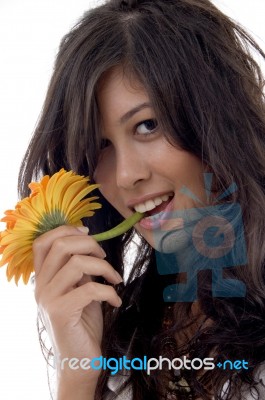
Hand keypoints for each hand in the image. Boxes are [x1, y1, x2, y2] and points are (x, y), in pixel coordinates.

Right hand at [33, 225, 122, 392]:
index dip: (65, 230)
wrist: (79, 361)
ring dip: (103, 267)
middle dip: (89, 243)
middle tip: (104, 256)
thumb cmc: (82, 323)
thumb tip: (89, 245)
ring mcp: (48, 299)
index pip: (42, 242)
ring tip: (115, 278)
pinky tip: (115, 300)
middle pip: (60, 245)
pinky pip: (90, 289)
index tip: (88, 232)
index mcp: (43, 277)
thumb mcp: (79, 289)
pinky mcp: (61, 313)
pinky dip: (109, 291)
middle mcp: (40, 286)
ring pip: (76, 263)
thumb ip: (77, 270)